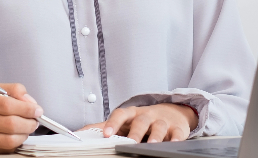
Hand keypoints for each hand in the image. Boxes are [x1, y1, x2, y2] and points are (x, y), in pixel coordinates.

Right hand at [0, 83, 41, 152]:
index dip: (26, 108)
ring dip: (24, 135)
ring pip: (8, 140)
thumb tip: (30, 101)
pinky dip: (14, 143)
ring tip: (27, 128)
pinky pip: (2, 149)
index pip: (6, 104)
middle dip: (29, 123)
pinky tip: (16, 136)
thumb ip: (10, 90)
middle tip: (35, 120)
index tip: (37, 109)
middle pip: (9, 123)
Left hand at [80, 104, 197, 142]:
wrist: (172, 112)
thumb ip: (103, 127)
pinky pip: (177, 133)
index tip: (106, 134)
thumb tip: (79, 134)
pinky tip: (173, 143)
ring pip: (159, 127)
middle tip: (130, 143)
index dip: (113, 123)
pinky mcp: (177, 128)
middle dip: (135, 133)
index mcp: (132, 113)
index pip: (120, 114)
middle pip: (141, 121)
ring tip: (151, 145)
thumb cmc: (143, 119)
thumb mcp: (125, 121)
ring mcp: (163, 121)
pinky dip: (176, 138)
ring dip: (155, 136)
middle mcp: (147, 115)